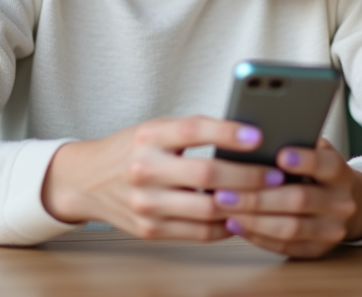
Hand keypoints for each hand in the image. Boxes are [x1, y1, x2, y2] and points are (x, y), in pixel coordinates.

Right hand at [41, 117, 285, 240]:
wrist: (85, 180)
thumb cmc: (130, 149)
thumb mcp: (154, 130)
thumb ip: (191, 133)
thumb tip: (246, 138)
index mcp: (149, 135)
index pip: (194, 129)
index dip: (228, 132)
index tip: (258, 134)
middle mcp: (145, 168)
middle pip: (207, 174)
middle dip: (249, 175)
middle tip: (275, 173)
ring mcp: (146, 203)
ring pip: (208, 208)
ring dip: (244, 205)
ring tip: (267, 197)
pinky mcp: (149, 230)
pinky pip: (198, 232)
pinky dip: (225, 226)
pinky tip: (241, 217)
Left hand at [214, 138, 361, 258]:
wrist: (342, 203)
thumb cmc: (317, 171)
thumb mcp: (315, 151)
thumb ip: (294, 142)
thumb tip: (257, 135)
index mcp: (340, 173)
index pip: (326, 165)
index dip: (304, 160)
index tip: (279, 155)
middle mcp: (341, 204)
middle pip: (299, 200)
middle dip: (258, 196)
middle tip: (225, 190)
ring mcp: (331, 230)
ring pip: (290, 228)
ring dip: (253, 219)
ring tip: (225, 207)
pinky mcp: (317, 250)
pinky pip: (284, 246)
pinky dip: (257, 236)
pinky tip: (235, 223)